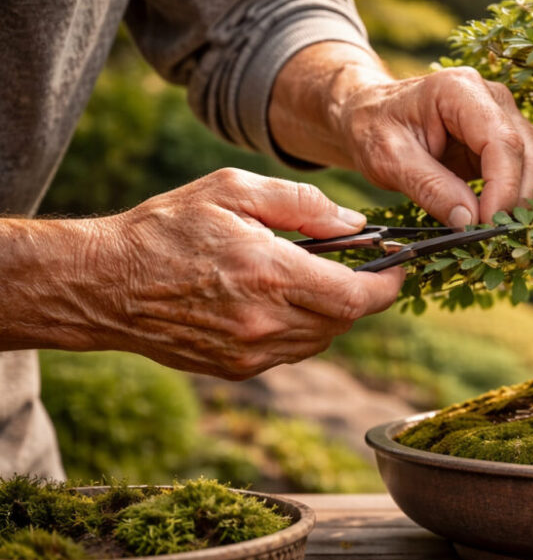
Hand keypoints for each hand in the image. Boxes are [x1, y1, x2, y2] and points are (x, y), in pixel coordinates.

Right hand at [0, 169, 402, 378]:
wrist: (104, 284)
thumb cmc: (166, 228)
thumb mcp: (234, 191)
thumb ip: (303, 205)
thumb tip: (357, 225)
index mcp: (270, 274)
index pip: (357, 297)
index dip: (389, 285)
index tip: (400, 267)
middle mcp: (265, 322)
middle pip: (345, 320)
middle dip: (360, 293)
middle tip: (354, 265)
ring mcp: (250, 352)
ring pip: (322, 339)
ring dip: (331, 312)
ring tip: (309, 278)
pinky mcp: (236, 368)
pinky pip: (292, 352)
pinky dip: (300, 328)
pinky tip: (277, 300)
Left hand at [269, 45, 532, 226]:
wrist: (372, 115)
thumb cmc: (373, 129)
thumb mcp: (387, 159)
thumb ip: (429, 187)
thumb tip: (470, 222)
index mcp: (460, 90)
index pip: (502, 141)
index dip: (502, 189)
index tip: (485, 226)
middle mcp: (493, 97)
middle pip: (529, 154)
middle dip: (515, 201)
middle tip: (488, 237)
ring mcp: (505, 116)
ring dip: (520, 203)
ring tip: (488, 230)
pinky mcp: (507, 138)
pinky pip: (527, 172)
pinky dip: (515, 199)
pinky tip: (491, 218)